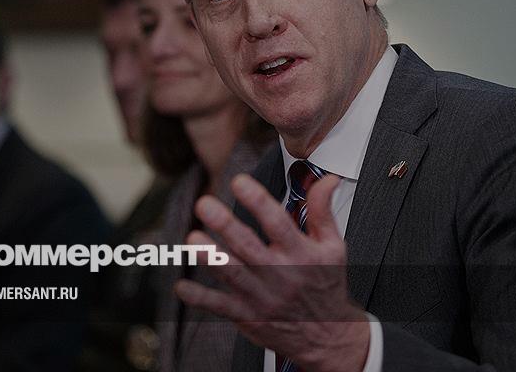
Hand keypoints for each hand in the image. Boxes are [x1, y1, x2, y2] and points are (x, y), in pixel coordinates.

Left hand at [175, 173, 369, 371]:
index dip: (258, 201)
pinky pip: (220, 306)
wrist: (327, 335)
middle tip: (204, 205)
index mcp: (300, 253)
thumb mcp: (333, 246)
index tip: (240, 182)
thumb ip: (322, 210)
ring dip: (211, 257)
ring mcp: (261, 296)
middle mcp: (279, 273)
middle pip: (249, 247)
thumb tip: (326, 180)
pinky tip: (182, 286)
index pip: (278, 223)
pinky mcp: (247, 315)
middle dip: (225, 225)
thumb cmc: (326, 285)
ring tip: (192, 240)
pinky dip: (200, 298)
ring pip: (232, 275)